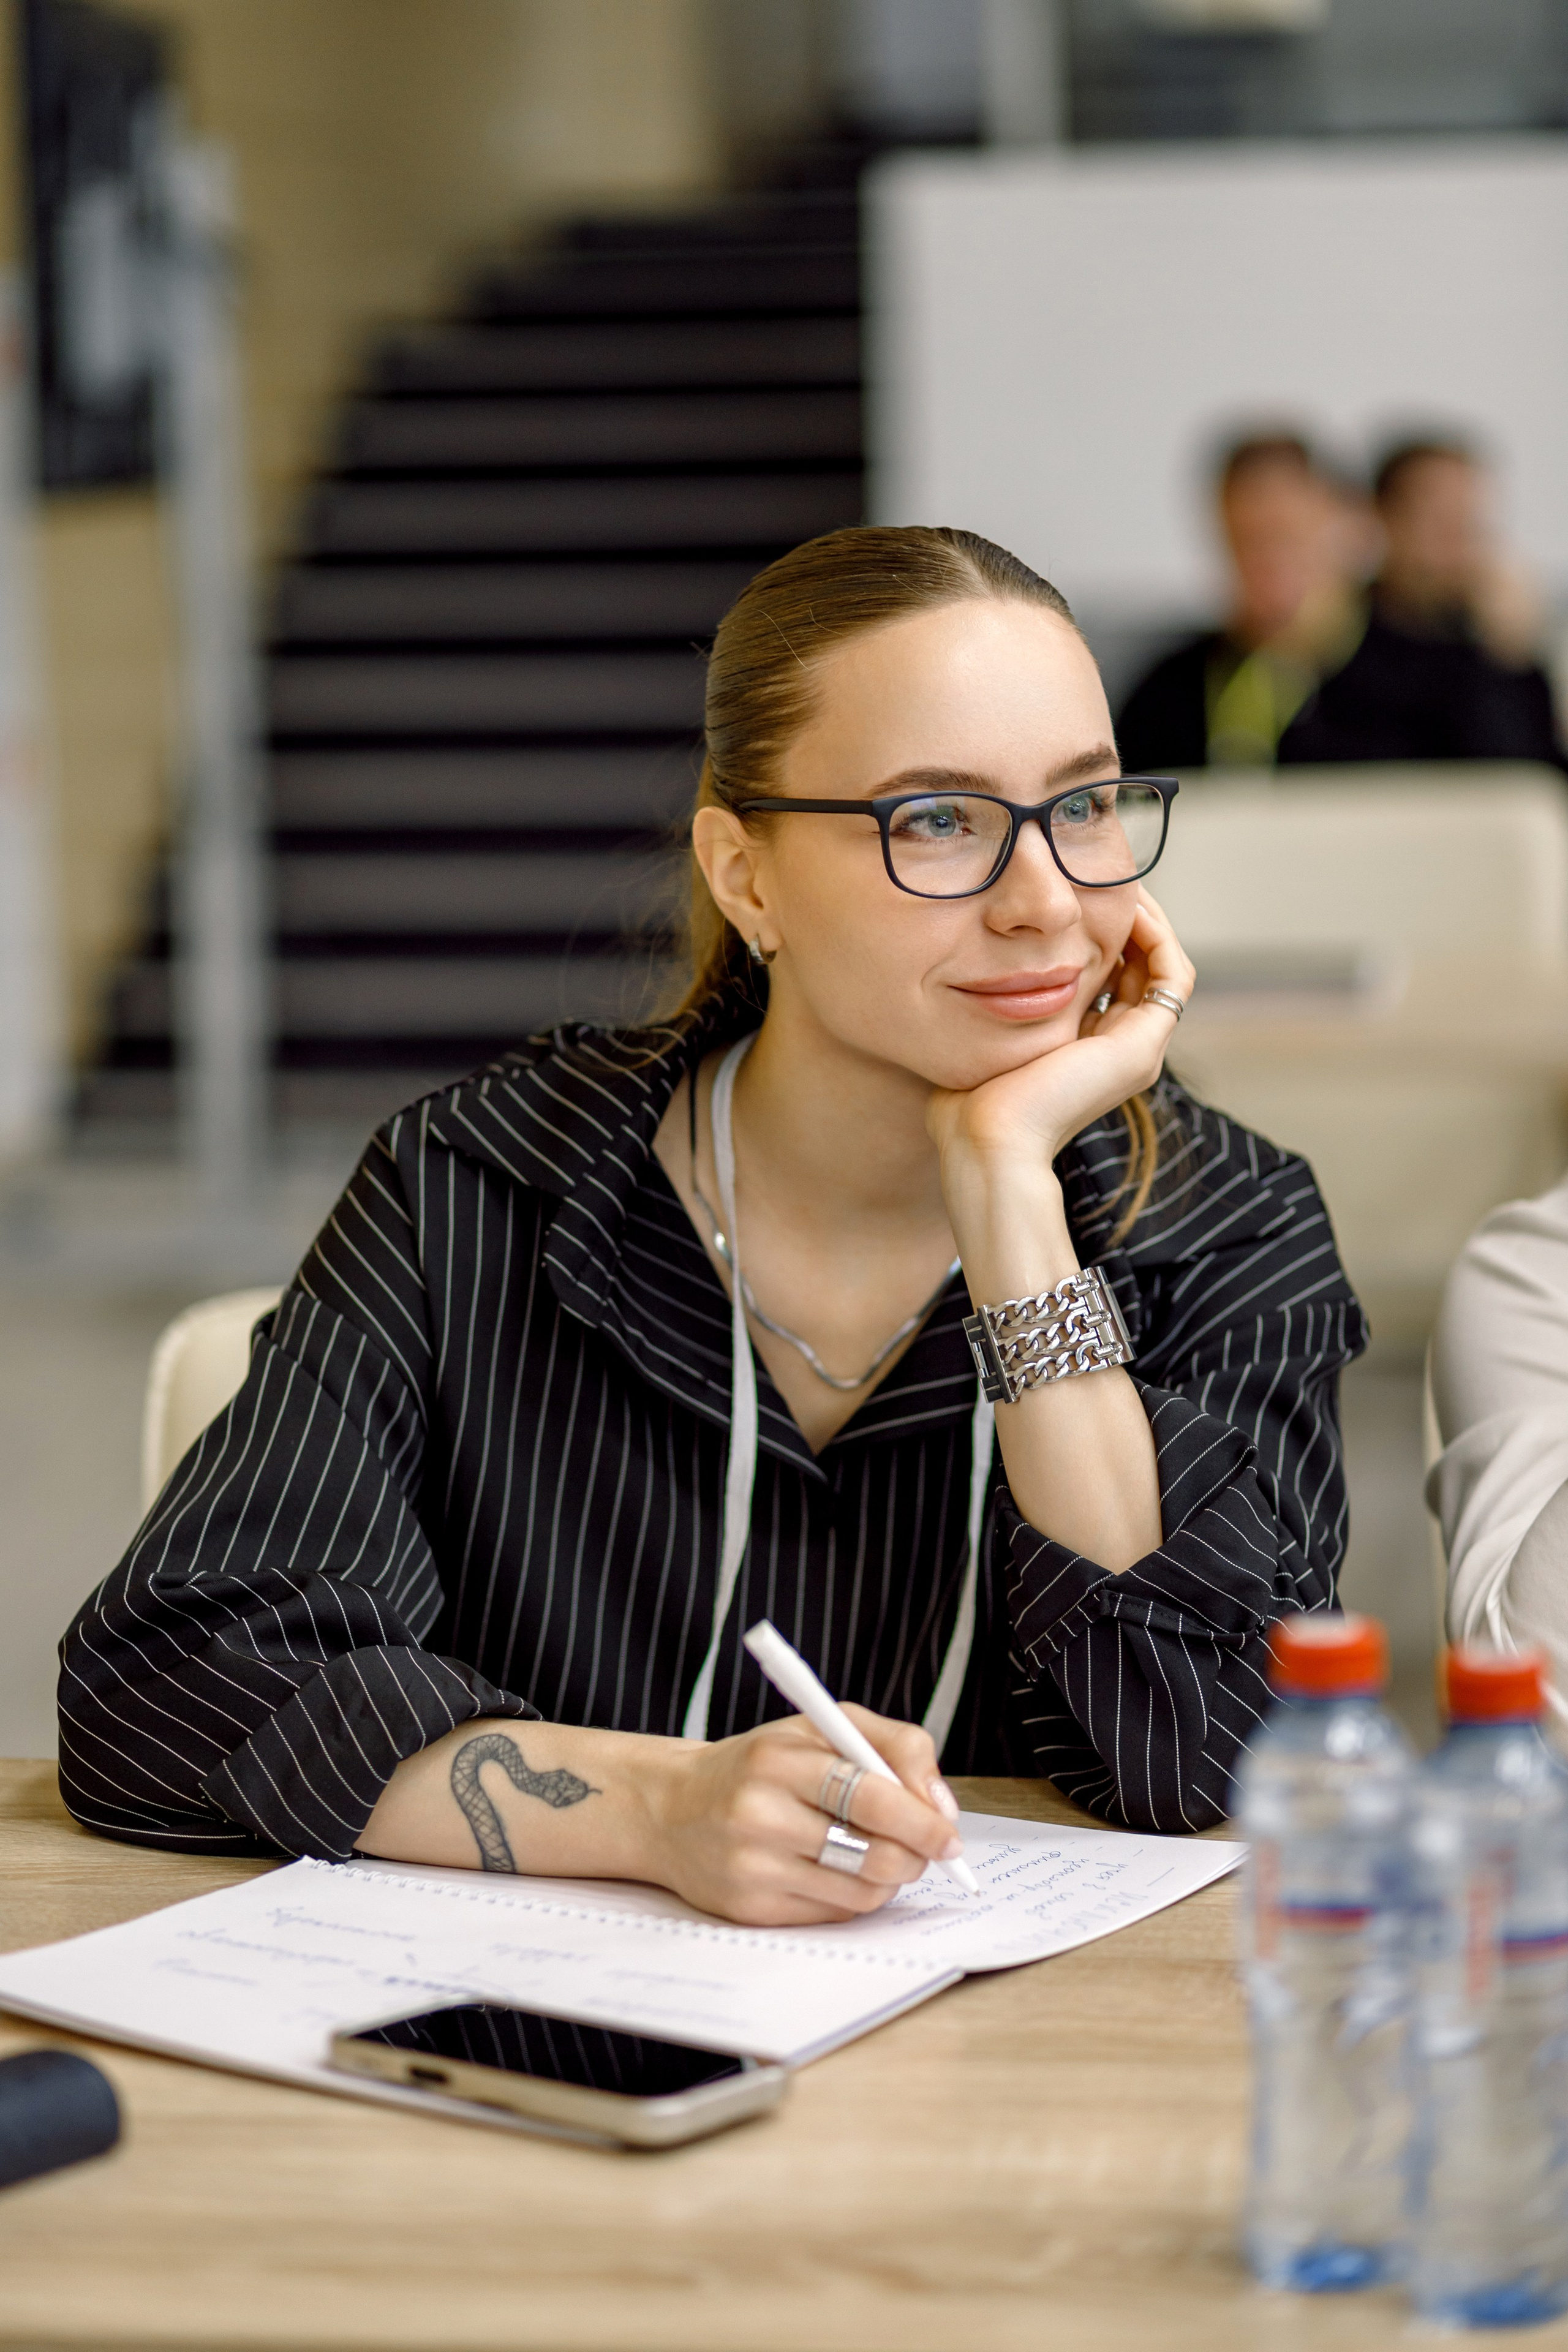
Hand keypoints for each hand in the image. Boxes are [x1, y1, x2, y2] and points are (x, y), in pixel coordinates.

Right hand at [649, 1706, 963, 1925]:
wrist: (672, 1808)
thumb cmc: (760, 1764)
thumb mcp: (821, 1727)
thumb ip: (894, 1746)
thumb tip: (942, 1806)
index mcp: (779, 1760)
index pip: (871, 1797)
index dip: (923, 1821)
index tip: (949, 1834)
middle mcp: (760, 1815)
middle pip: (873, 1855)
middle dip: (916, 1856)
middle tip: (926, 1848)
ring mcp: (752, 1868)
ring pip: (861, 1893)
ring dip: (891, 1878)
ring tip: (885, 1855)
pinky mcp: (750, 1910)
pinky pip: (833, 1915)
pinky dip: (855, 1896)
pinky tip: (841, 1871)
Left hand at [928, 888, 1195, 1177]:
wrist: (987, 1141)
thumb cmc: (968, 1101)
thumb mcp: (985, 1035)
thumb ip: (993, 1006)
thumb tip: (968, 967)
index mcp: (1089, 1052)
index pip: (1113, 979)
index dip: (1100, 933)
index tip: (1074, 896)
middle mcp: (1122, 1052)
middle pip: (1141, 969)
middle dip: (1123, 919)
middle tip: (1101, 877)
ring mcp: (1138, 1052)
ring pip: (1163, 968)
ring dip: (1146, 921)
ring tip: (1118, 883)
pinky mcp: (1142, 1047)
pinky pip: (1174, 978)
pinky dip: (1157, 938)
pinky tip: (1127, 908)